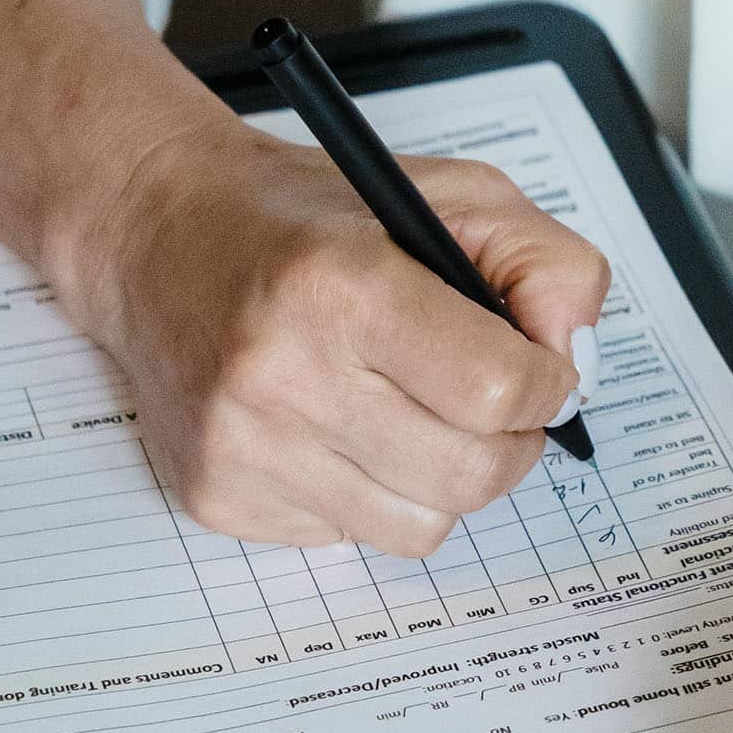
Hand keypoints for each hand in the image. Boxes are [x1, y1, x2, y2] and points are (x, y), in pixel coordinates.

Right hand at [64, 122, 608, 555]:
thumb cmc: (313, 218)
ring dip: (442, 477)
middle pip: (472, 476)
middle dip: (509, 443)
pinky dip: (370, 492)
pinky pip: (351, 537)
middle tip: (488, 402)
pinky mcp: (218, 497)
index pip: (498, 391)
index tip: (534, 367)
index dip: (543, 385)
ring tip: (409, 410)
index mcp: (343, 287)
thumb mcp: (455, 195)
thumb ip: (549, 266)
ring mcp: (243, 448)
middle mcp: (281, 374)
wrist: (156, 236)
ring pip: (423, 526)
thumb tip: (576, 365)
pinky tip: (336, 427)